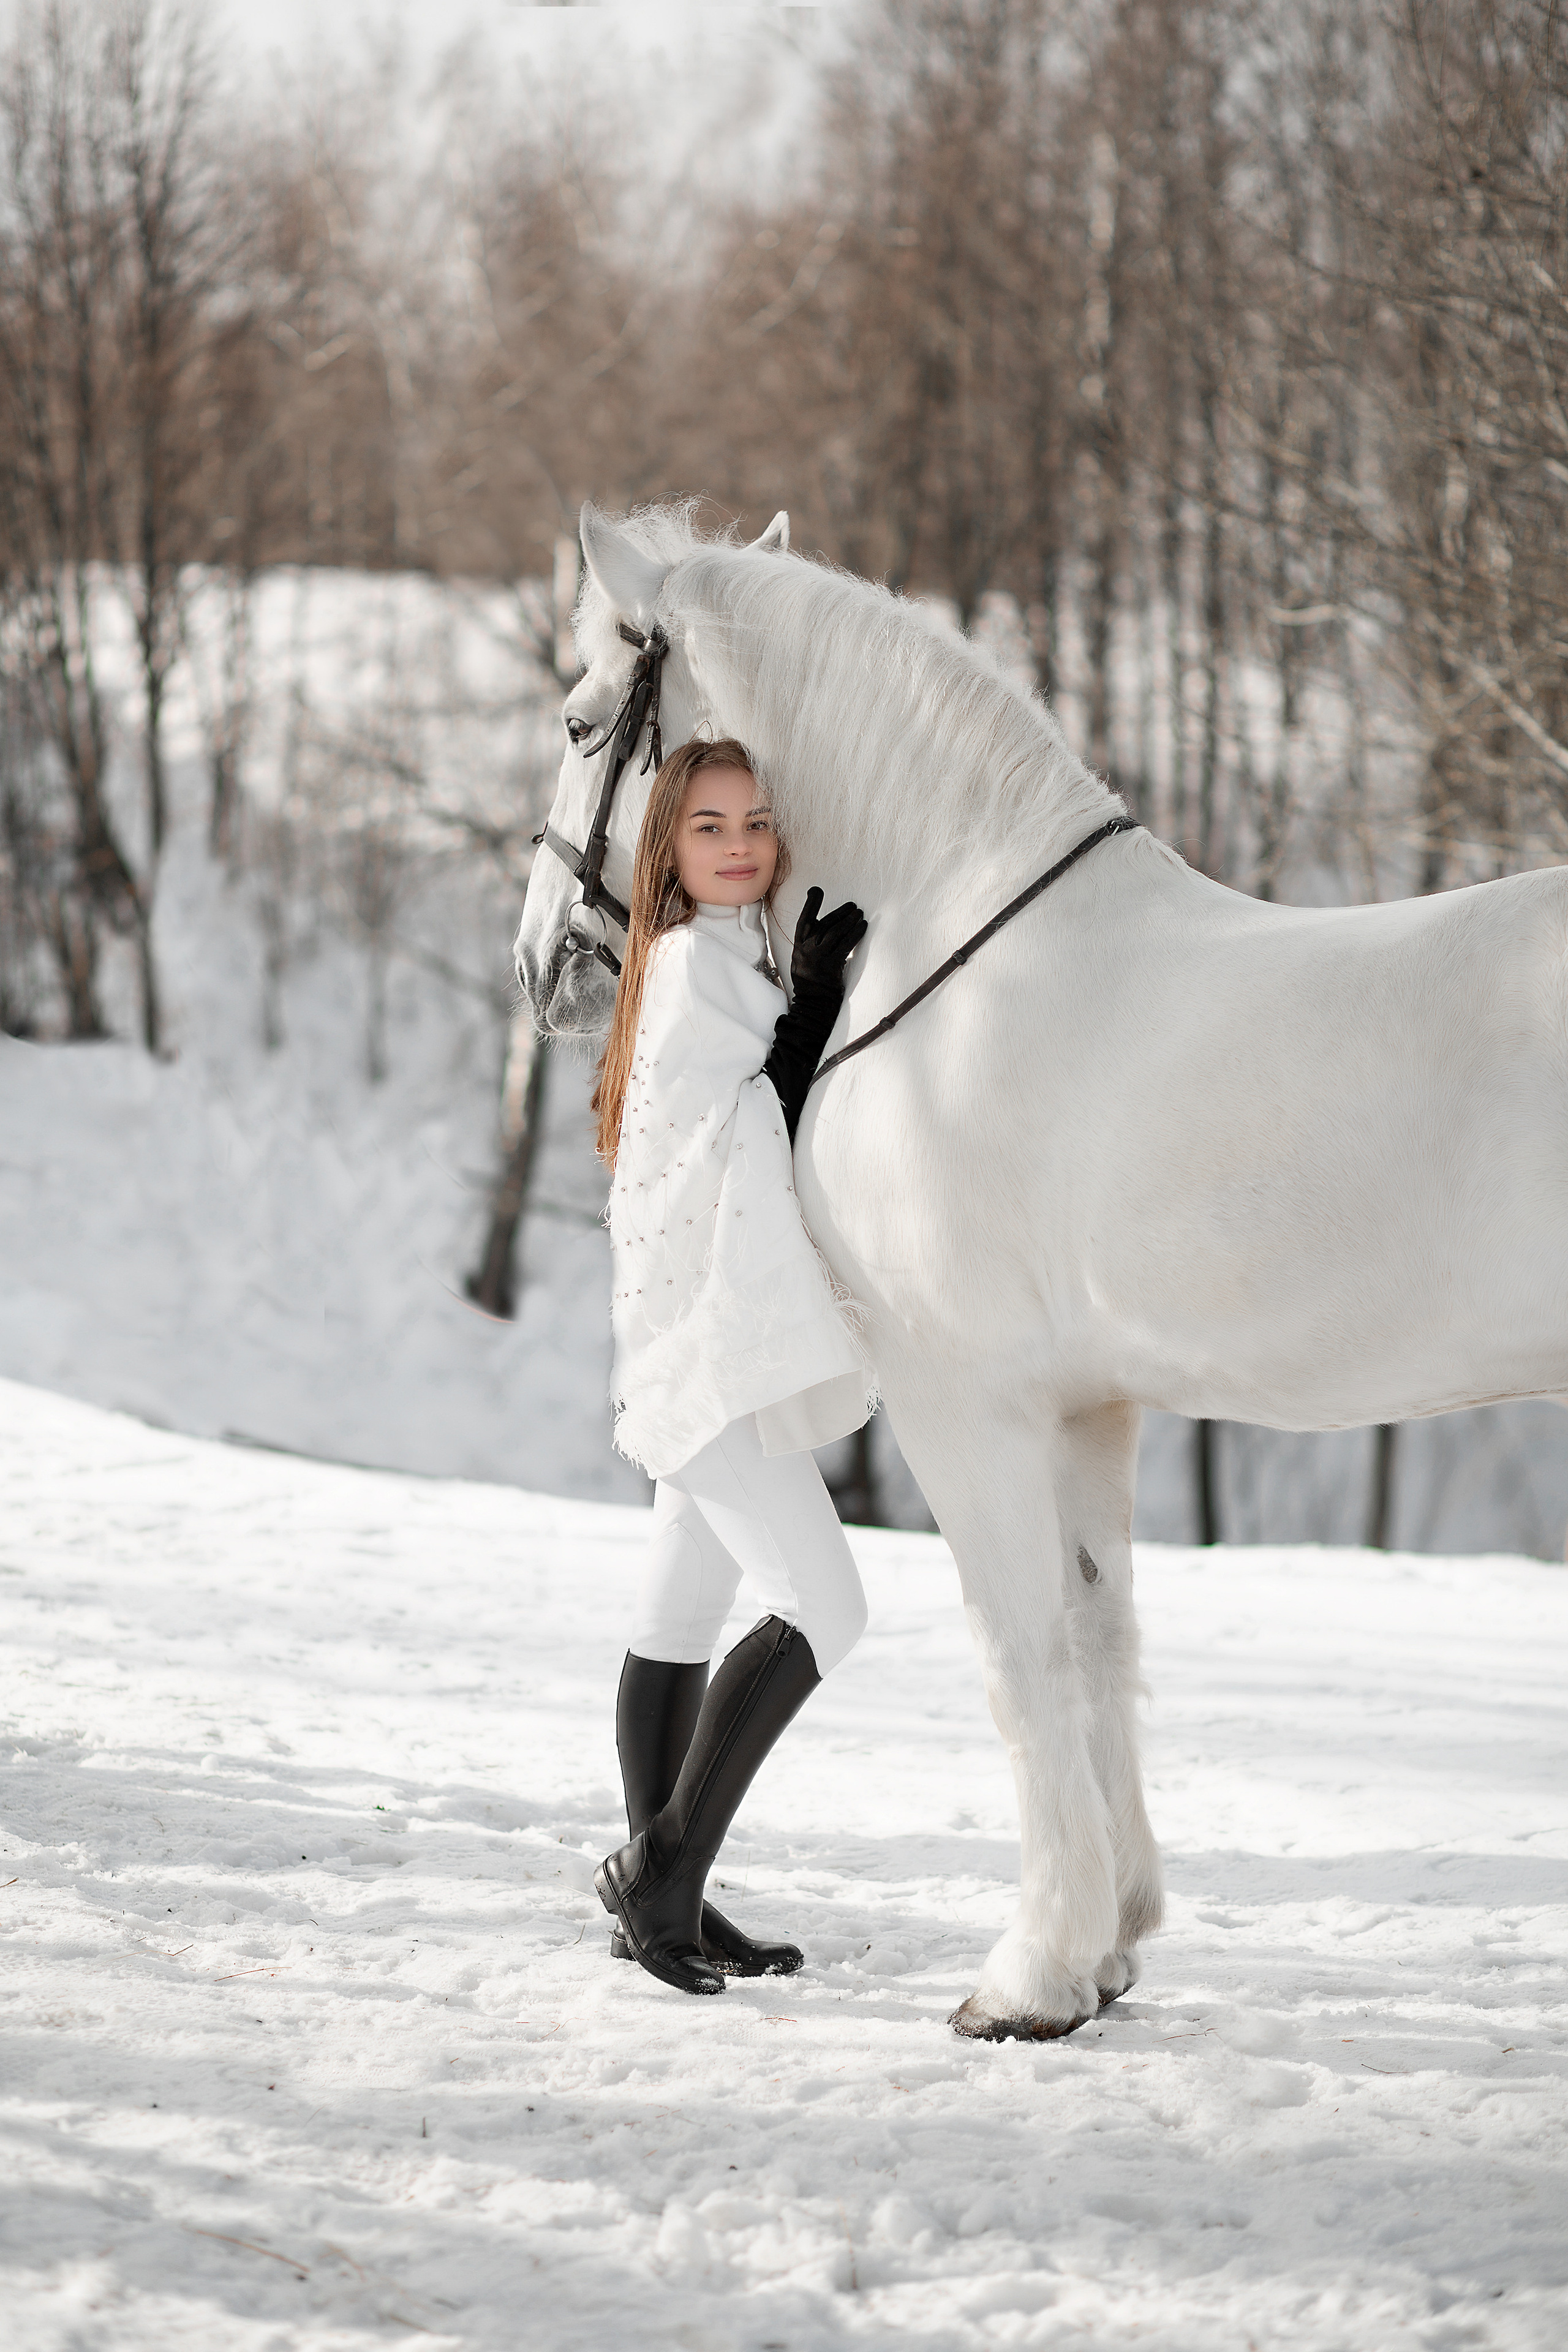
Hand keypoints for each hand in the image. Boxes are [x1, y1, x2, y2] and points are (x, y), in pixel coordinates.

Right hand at [790, 885, 866, 1001]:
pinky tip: (863, 926)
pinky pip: (846, 944)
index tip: (816, 890)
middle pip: (825, 924)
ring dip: (850, 920)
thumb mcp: (802, 959)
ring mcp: (818, 957)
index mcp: (799, 946)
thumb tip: (821, 925)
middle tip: (853, 906)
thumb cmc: (810, 981)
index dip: (811, 904)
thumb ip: (810, 943)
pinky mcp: (831, 965)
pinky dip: (856, 933)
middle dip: (840, 912)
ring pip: (836, 932)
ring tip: (860, 914)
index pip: (804, 920)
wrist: (812, 1003)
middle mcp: (807, 949)